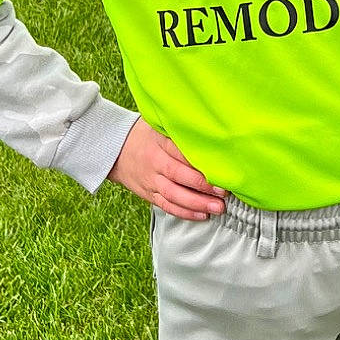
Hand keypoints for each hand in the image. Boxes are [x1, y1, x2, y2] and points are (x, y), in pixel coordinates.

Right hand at [109, 118, 225, 219]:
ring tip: (218, 207)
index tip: (221, 167)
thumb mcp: (159, 125)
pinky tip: (202, 215)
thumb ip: (180, 130)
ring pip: (174, 195)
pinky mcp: (149, 194)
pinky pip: (167, 206)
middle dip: (203, 185)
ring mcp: (151, 181)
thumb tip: (210, 130)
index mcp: (159, 142)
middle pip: (178, 175)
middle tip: (223, 191)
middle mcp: (154, 162)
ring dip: (197, 203)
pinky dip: (185, 213)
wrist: (115, 150)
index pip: (180, 152)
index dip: (200, 161)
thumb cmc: (145, 135)